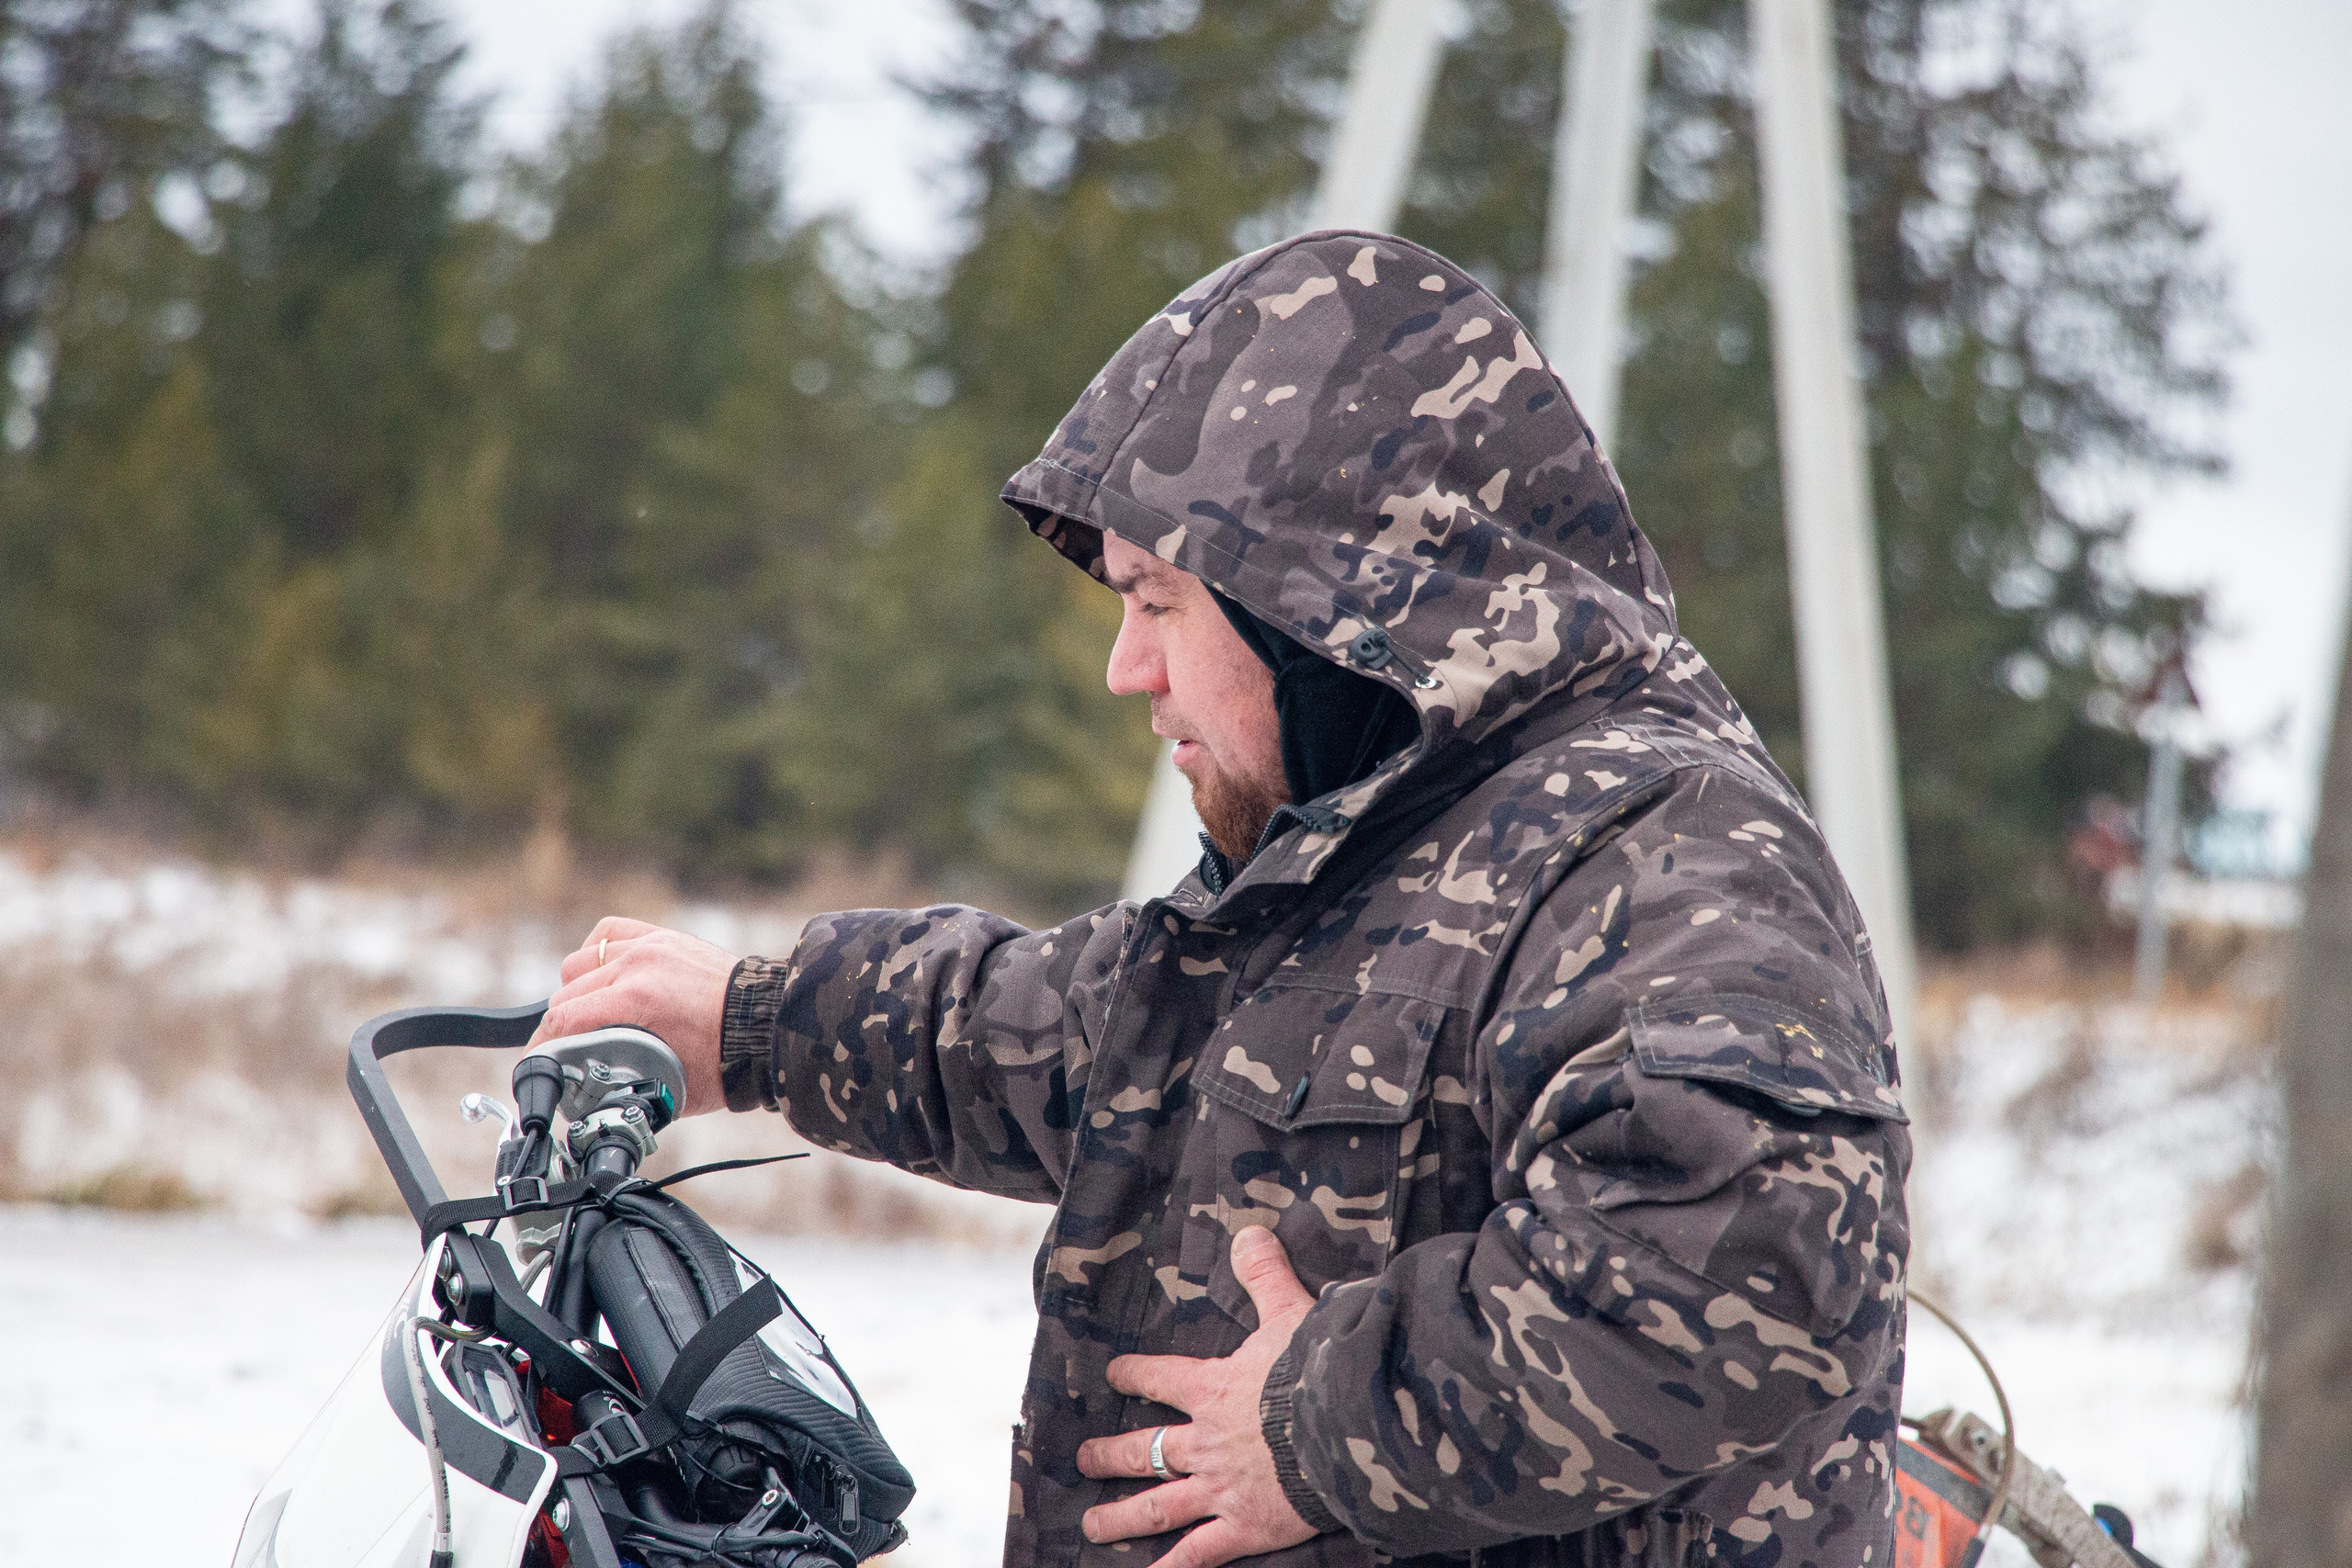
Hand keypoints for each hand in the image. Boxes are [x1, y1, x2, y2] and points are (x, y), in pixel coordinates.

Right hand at [529, 917, 736, 1116]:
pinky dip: (598, 953)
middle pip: (566, 995)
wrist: (769, 1026)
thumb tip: (592, 1096)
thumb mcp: (667, 1085)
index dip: (541, 1048)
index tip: (537, 1063)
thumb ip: (623, 1084)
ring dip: (577, 991)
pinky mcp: (663, 938)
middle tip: (570, 1049)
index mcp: (636, 1002)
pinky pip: (609, 933)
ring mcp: (650, 947)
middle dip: (561, 1027)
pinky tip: (602, 975)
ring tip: (590, 1015)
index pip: (562, 1021)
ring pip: (580, 963)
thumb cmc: (728, 1059)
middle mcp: (637, 966)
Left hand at [1075, 1227, 1323, 1566]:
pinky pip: (1198, 1553)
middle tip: (1083, 1460)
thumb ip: (1266, 1274)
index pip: (1161, 1377)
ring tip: (1092, 1526)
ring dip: (1121, 1515)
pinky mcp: (1244, 1526)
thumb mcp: (1291, 1311)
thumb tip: (1250, 1231)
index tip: (1114, 1374)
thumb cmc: (1319, 1368)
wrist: (1343, 1424)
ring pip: (1158, 1504)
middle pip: (1147, 1449)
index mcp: (1214, 1388)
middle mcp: (1207, 1441)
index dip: (1135, 1374)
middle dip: (1111, 1455)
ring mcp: (1221, 1488)